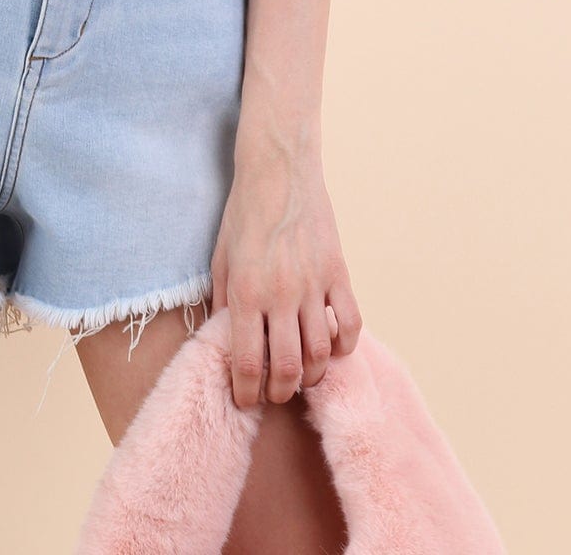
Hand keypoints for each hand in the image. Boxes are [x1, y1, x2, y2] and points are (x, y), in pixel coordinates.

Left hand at [209, 148, 361, 408]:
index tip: (245, 400)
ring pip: (321, 353)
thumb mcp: (220, 257)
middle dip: (281, 391)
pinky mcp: (338, 272)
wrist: (278, 169)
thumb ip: (221, 303)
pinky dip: (344, 347)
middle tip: (275, 392)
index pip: (248, 362)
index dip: (246, 392)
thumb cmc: (243, 213)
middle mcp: (281, 293)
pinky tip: (331, 349)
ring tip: (301, 376)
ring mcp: (314, 284)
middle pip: (289, 367)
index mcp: (246, 291)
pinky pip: (350, 324)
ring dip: (312, 376)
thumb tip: (222, 343)